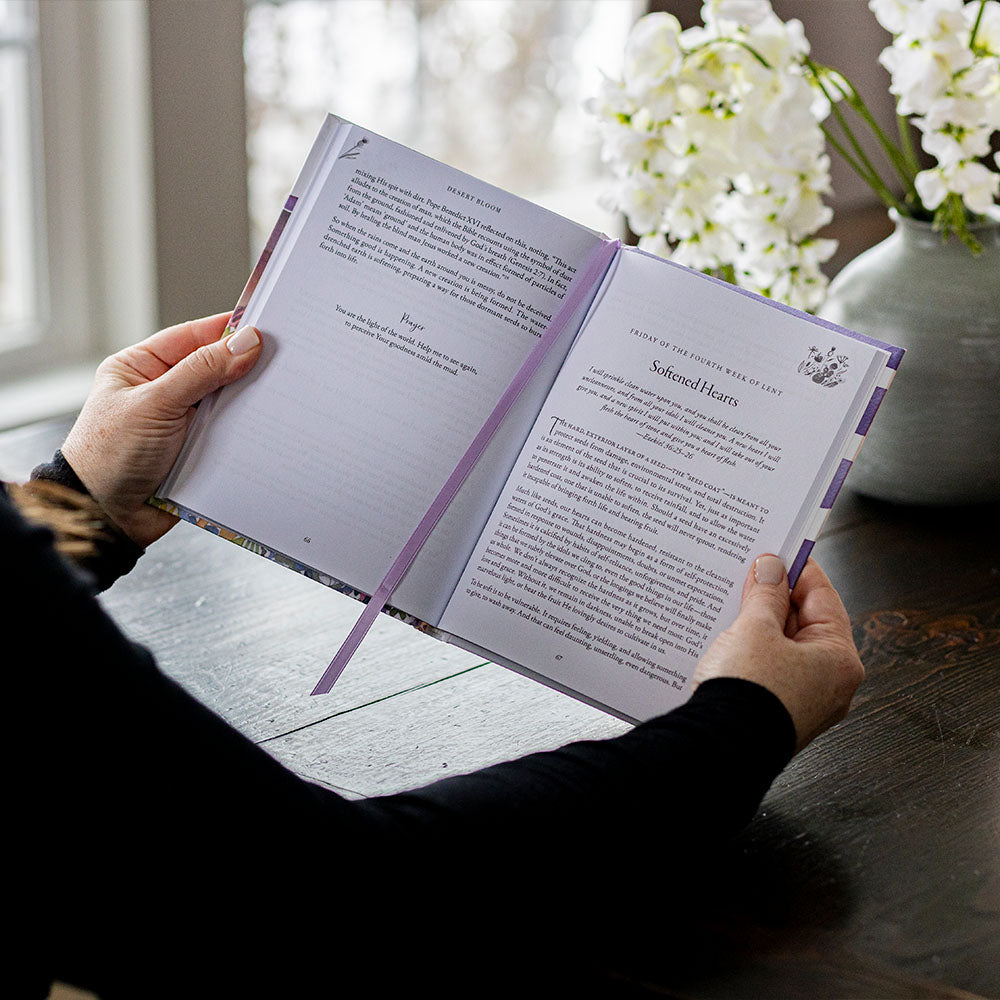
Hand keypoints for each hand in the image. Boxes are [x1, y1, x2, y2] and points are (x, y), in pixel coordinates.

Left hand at [62, 314, 262, 547]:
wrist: (106, 516)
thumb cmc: (110, 455)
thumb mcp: (155, 403)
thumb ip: (202, 371)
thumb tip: (246, 342)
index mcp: (144, 366)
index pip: (195, 337)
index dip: (230, 330)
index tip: (268, 327)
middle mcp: (166, 391)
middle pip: (217, 369)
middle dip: (247, 367)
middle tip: (285, 362)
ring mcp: (185, 422)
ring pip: (229, 402)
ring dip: (251, 403)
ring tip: (283, 395)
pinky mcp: (201, 450)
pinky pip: (233, 434)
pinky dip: (250, 432)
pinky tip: (271, 428)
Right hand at [692, 554, 863, 752]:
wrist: (720, 749)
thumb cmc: (748, 695)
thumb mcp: (755, 630)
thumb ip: (766, 595)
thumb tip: (772, 568)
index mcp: (840, 660)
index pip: (824, 597)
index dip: (798, 570)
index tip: (779, 551)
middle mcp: (831, 684)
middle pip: (805, 623)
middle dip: (775, 599)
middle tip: (749, 575)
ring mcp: (805, 702)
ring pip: (785, 648)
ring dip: (761, 625)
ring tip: (733, 606)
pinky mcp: (779, 713)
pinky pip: (771, 671)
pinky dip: (754, 652)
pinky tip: (729, 641)